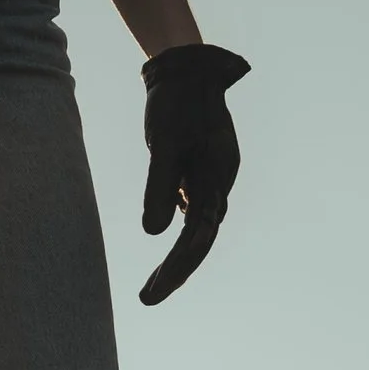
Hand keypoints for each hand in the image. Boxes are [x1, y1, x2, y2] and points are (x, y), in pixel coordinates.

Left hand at [137, 43, 250, 304]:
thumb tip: (153, 233)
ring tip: (154, 286)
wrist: (189, 69)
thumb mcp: (164, 145)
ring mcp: (214, 180)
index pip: (197, 238)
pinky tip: (165, 251)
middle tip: (147, 300)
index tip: (151, 294)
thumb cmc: (176, 103)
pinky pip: (194, 214)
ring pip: (199, 230)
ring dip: (179, 259)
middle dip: (176, 272)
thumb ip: (160, 187)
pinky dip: (180, 237)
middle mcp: (221, 184)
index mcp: (217, 179)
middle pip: (201, 240)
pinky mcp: (202, 174)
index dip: (175, 269)